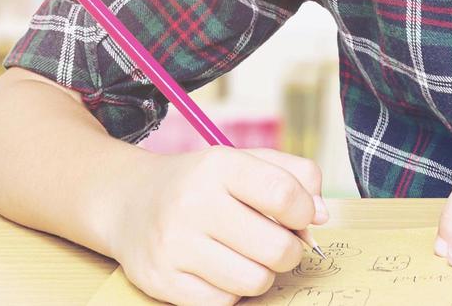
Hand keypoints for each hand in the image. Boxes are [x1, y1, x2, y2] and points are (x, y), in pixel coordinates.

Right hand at [105, 147, 328, 305]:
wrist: (129, 201)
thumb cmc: (203, 183)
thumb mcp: (246, 161)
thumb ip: (296, 176)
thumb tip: (323, 215)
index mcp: (219, 166)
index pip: (285, 194)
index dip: (305, 211)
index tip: (300, 215)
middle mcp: (193, 203)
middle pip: (277, 248)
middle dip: (290, 251)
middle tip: (279, 243)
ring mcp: (173, 245)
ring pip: (254, 281)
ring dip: (263, 274)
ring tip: (250, 257)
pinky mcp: (160, 281)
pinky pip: (223, 303)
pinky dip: (232, 291)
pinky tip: (222, 270)